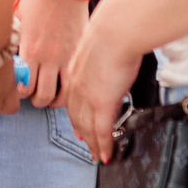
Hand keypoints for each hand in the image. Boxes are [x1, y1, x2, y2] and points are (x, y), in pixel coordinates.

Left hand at [13, 0, 85, 107]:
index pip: (17, 84)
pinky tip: (63, 91)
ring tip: (48, 96)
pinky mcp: (78, 55)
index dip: (15, 91)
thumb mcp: (15, 16)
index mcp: (26, 48)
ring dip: (50, 101)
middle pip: (36, 95)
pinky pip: (74, 84)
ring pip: (56, 96)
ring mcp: (63, 58)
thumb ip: (10, 38)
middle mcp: (44, 57)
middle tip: (32, 94)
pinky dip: (67, 94)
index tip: (16, 88)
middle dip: (32, 100)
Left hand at [63, 28, 140, 162]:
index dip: (76, 116)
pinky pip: (102, 132)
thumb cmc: (112, 31)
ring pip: (87, 128)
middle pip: (77, 117)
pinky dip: (104, 146)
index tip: (79, 126)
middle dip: (82, 134)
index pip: (72, 101)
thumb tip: (110, 57)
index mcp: (74, 73)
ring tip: (97, 156)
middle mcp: (76, 88)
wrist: (115, 31)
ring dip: (93, 144)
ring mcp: (88, 98)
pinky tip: (106, 156)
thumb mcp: (98, 45)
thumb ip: (98, 56)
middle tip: (88, 146)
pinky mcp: (103, 104)